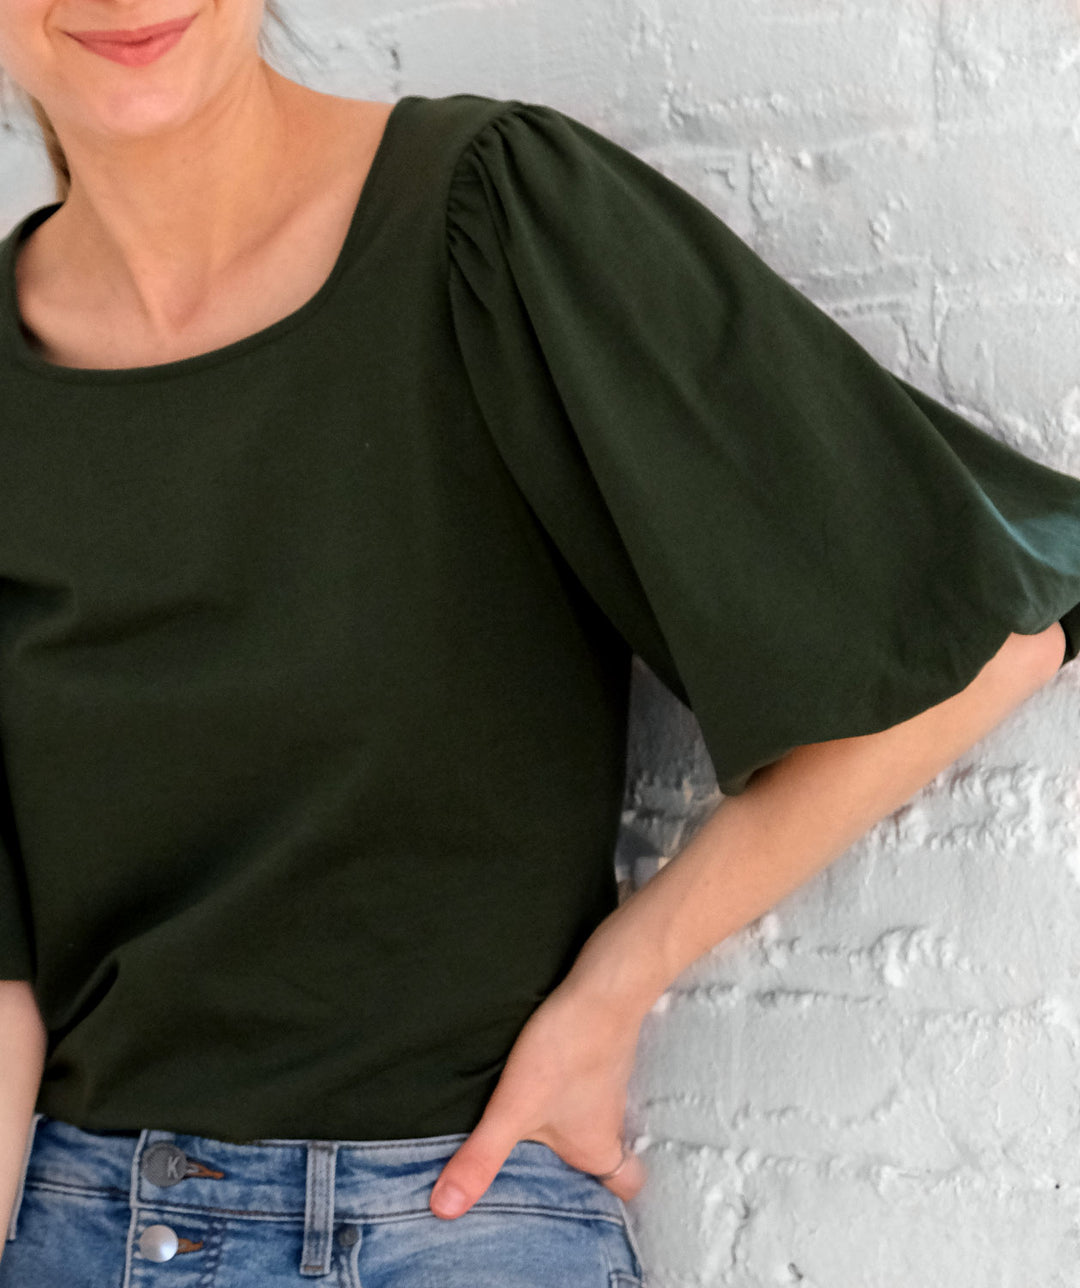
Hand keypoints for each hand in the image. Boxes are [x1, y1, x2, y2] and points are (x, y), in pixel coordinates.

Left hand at [428, 974, 647, 1218]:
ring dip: (567, 1118)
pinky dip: (567, 1081)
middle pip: (605, 1152)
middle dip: (577, 1162)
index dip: (606, 1199)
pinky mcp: (599, 1049)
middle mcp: (610, 1118)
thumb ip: (481, 1157)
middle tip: (540, 1165)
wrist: (602, 987)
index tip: (575, 1202)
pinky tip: (538, 1069)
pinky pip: (586, 1076)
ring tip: (528, 1118)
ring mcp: (609, 1080)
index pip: (625, 1187)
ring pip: (594, 1113)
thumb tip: (444, 1208)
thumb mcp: (514, 1110)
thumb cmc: (568, 1051)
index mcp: (597, 1147)